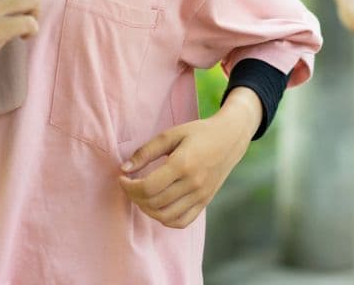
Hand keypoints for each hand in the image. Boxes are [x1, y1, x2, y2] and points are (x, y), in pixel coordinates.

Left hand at [117, 89, 259, 228]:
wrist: (230, 138)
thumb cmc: (199, 132)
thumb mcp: (171, 134)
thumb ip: (146, 151)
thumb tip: (124, 169)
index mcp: (183, 164)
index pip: (148, 187)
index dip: (129, 186)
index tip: (122, 178)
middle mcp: (193, 184)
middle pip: (154, 203)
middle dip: (134, 196)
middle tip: (129, 184)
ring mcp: (200, 196)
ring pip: (165, 216)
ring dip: (147, 209)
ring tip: (141, 195)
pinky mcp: (205, 202)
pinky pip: (181, 221)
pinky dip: (165, 219)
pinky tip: (158, 206)